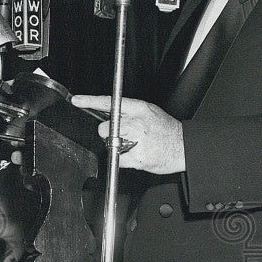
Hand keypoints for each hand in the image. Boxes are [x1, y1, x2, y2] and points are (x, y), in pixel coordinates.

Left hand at [71, 95, 185, 173]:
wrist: (184, 146)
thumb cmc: (168, 131)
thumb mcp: (150, 112)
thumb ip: (130, 112)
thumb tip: (112, 114)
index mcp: (139, 109)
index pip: (109, 102)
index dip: (90, 100)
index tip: (77, 100)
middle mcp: (136, 123)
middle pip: (105, 128)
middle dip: (110, 133)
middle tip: (126, 136)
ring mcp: (135, 140)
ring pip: (110, 144)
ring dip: (118, 147)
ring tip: (135, 145)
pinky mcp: (136, 157)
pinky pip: (119, 159)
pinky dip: (125, 160)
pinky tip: (137, 155)